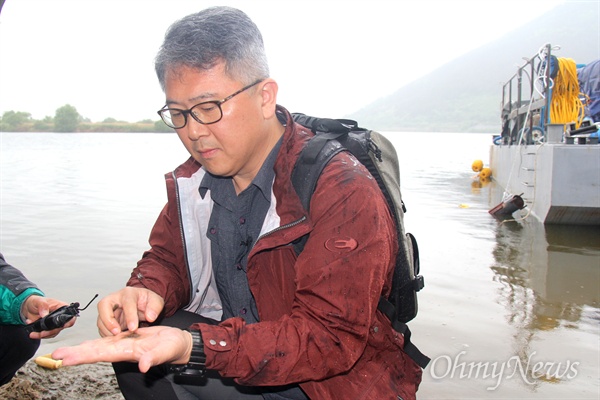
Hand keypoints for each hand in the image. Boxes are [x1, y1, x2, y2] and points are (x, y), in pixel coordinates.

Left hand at [23, 295, 73, 338]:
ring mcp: (54, 323)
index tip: (62, 326)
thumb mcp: (38, 301)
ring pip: (53, 333)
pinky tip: (33, 331)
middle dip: (51, 332)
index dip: (69, 322)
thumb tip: (45, 314)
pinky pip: (46, 335)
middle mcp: (59, 316)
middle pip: (61, 327)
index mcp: (61, 307)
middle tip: (42, 333)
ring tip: (34, 334)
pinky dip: (39, 335)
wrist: (27, 307)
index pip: (70, 315)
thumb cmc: (36, 301)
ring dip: (44, 335)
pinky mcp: (47, 328)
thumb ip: (43, 306)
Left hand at [52, 326, 192, 372]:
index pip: (101, 354)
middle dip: (76, 354)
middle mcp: (121, 349)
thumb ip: (153, 358)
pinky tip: (85, 344)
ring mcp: (123, 345)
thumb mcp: (165, 351)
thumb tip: (143, 366)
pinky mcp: (127, 339)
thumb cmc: (173, 348)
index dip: (83, 356)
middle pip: (94, 351)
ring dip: (81, 349)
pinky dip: (94, 342)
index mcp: (127, 352)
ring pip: (98, 346)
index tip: (66, 359)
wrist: (178, 344)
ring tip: (64, 352)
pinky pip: (107, 340)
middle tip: (56, 355)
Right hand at [97, 287, 164, 336]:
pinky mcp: (105, 318)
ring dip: (106, 330)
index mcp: (129, 293)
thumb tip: (150, 317)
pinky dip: (106, 334)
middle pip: (103, 305)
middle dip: (108, 320)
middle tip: (117, 333)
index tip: (133, 328)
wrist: (140, 303)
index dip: (129, 316)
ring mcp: (107, 308)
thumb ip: (155, 307)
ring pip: (100, 318)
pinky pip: (101, 327)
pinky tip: (115, 340)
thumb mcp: (156, 301)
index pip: (127, 303)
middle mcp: (115, 299)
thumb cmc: (147, 301)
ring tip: (117, 339)